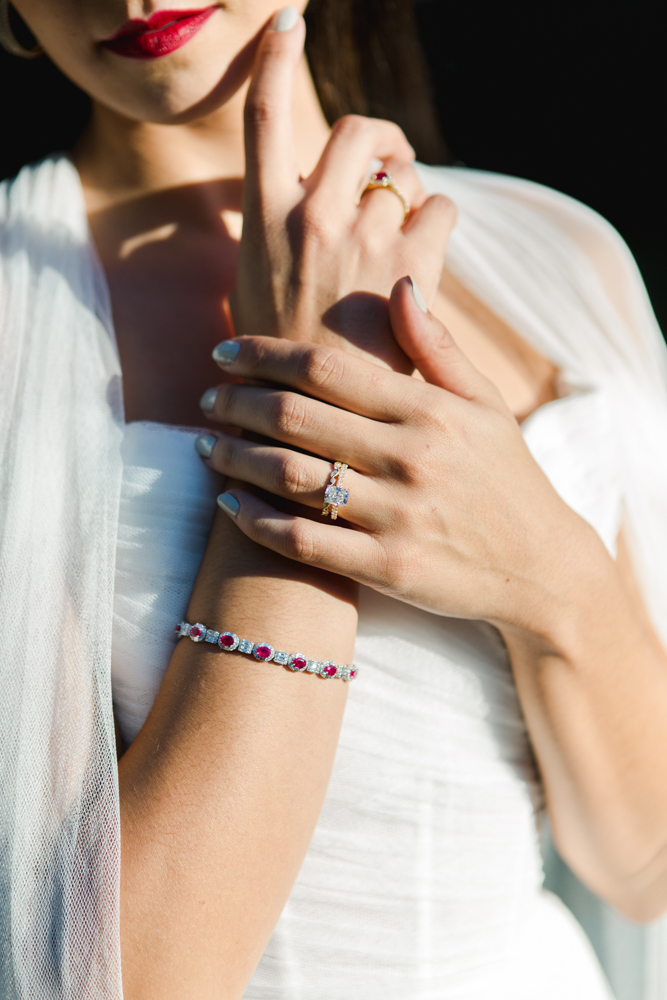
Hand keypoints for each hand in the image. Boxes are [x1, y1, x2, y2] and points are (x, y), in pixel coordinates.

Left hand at [199, 277, 593, 633]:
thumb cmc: (506, 477)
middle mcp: (410, 458)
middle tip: (207, 400)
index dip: (263, 354)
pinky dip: (256, 523)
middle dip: (236, 402)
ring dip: (235, 459)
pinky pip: (303, 543)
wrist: (540, 566)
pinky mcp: (387, 567)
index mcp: (429, 409)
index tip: (225, 352)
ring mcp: (397, 516)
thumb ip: (437, 346)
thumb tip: (398, 284)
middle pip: (295, 417)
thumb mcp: (485, 404)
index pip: (325, 367)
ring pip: (290, 478)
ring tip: (207, 447)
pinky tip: (230, 505)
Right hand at [231, 8, 454, 371]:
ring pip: (401, 171)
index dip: (272, 60)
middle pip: (354, 129)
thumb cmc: (280, 360)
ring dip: (406, 186)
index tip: (287, 23)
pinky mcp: (410, 264)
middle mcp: (313, 216)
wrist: (318, 417)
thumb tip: (284, 198)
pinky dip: (439, 218)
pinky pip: (441, 206)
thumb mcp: (249, 290)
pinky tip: (425, 249)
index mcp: (264, 219)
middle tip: (385, 158)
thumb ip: (267, 235)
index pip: (261, 118)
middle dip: (376, 136)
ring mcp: (363, 237)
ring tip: (399, 227)